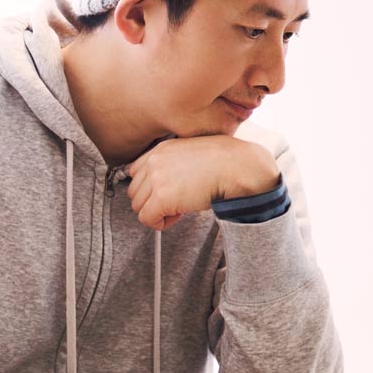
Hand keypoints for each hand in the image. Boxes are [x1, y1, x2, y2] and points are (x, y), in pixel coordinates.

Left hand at [127, 136, 278, 230]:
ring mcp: (156, 178)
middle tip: (176, 203)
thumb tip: (166, 188)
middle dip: (152, 202)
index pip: (135, 173)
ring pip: (138, 207)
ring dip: (157, 213)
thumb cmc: (225, 163)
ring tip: (180, 209)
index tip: (168, 193)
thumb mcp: (192, 155)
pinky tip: (179, 216)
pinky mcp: (162, 197)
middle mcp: (154, 161)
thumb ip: (173, 165)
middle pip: (134, 192)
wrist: (238, 167)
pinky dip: (161, 223)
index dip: (149, 188)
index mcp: (161, 149)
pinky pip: (147, 219)